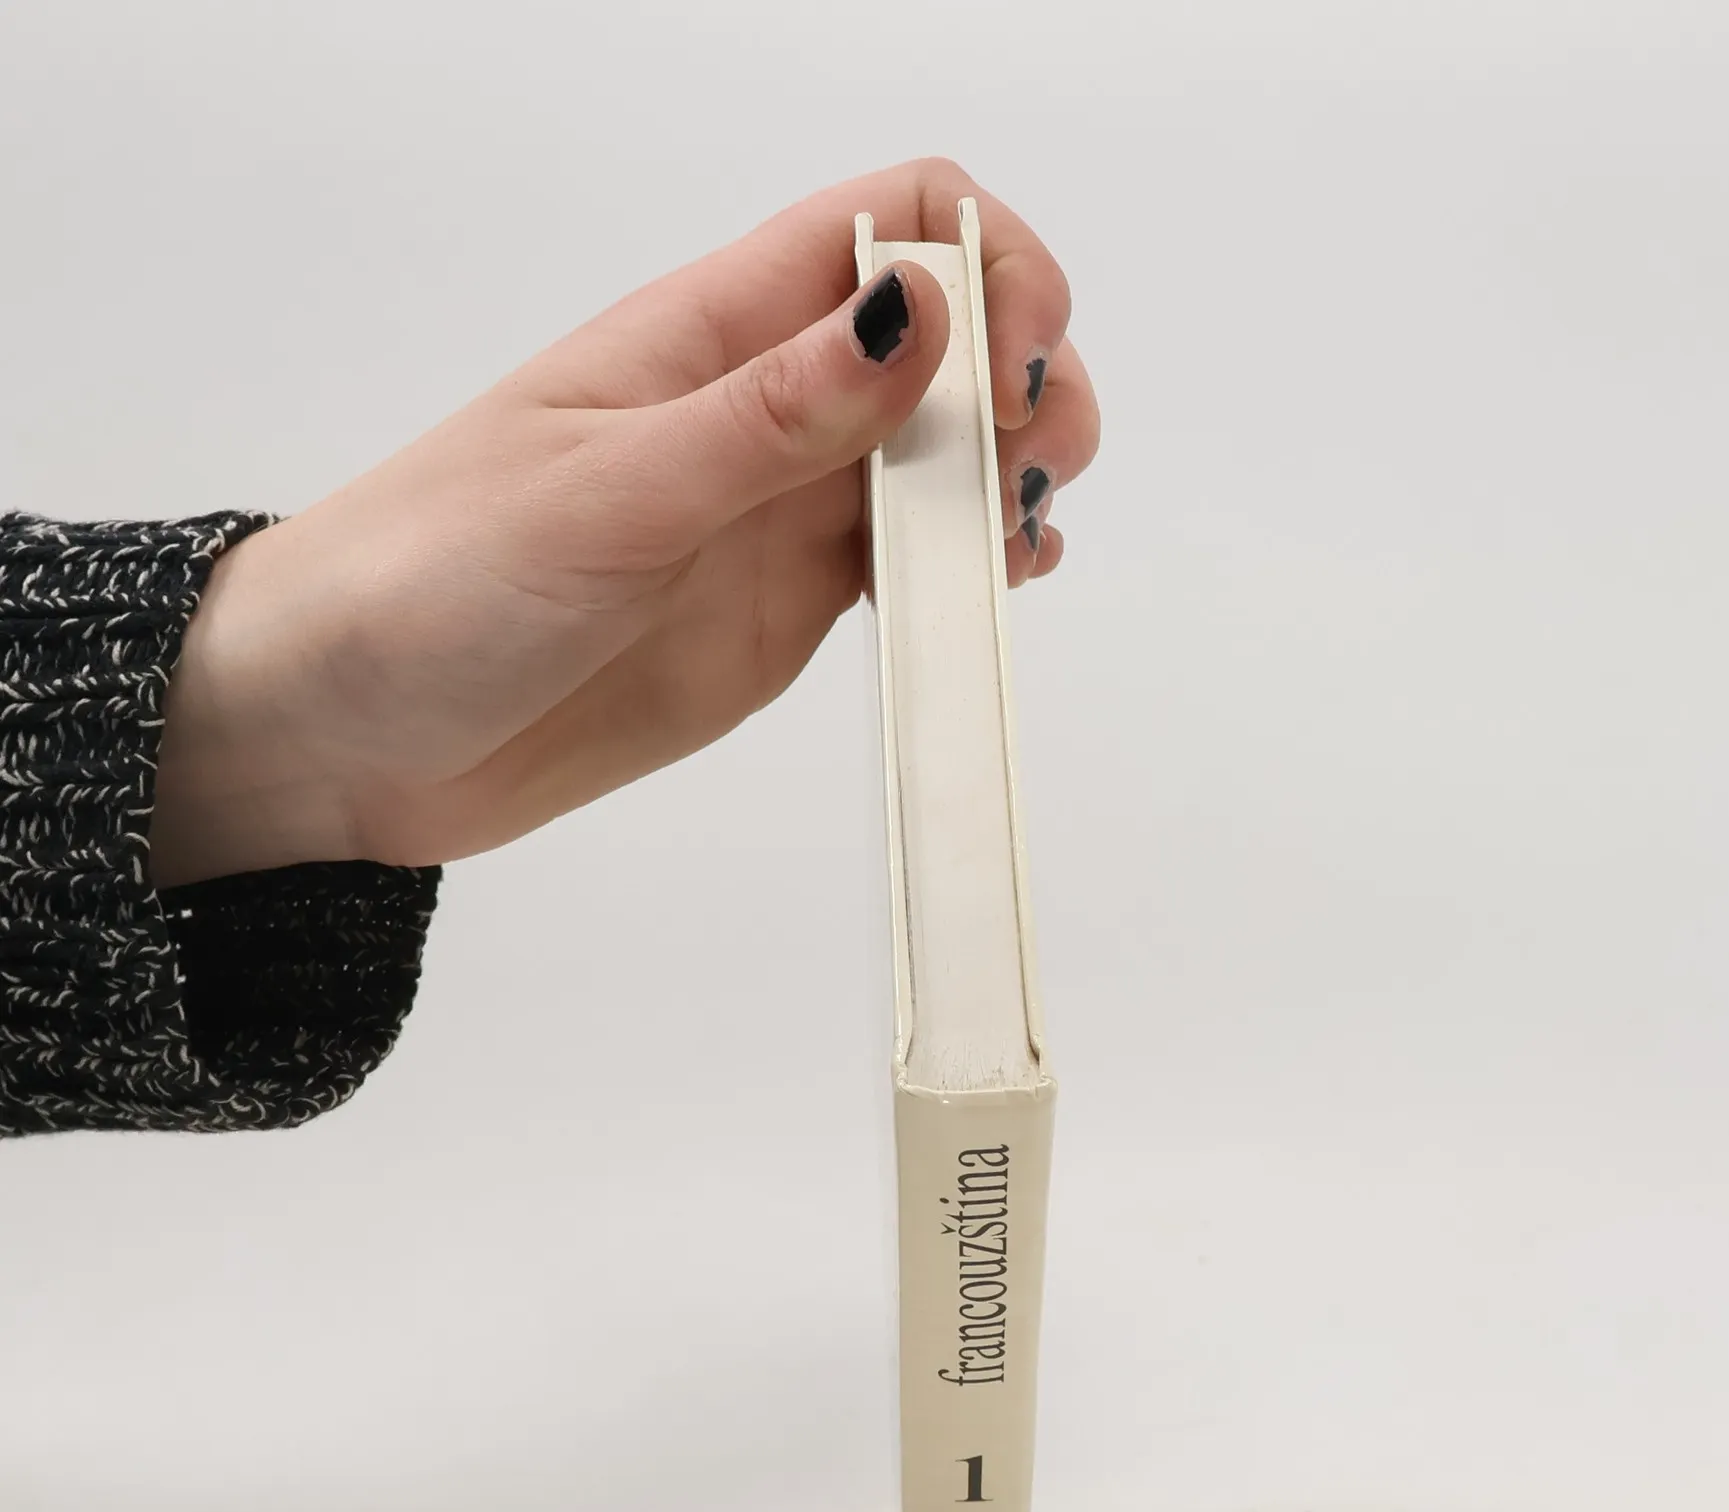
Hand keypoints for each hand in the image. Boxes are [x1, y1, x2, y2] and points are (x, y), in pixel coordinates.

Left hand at [150, 158, 1100, 887]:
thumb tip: (916, 311)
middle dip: (1026, 380)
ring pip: (945, 451)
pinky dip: (974, 565)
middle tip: (1023, 472)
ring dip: (1011, 476)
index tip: (1006, 374)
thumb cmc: (436, 580)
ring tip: (1015, 540)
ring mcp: (779, 509)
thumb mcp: (609, 490)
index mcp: (713, 330)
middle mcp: (765, 406)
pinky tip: (990, 590)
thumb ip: (770, 416)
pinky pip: (909, 559)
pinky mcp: (785, 604)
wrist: (356, 729)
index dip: (985, 266)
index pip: (894, 219)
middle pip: (951, 335)